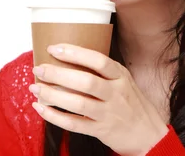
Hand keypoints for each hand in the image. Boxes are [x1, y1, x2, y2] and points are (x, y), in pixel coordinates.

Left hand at [29, 44, 168, 155]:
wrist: (149, 135)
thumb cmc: (131, 103)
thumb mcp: (124, 81)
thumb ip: (103, 71)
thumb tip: (69, 56)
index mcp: (121, 76)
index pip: (98, 60)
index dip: (75, 53)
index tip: (54, 48)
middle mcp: (116, 93)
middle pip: (85, 81)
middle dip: (58, 74)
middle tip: (39, 68)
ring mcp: (109, 113)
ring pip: (78, 103)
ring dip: (52, 95)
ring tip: (35, 88)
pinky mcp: (101, 131)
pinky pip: (74, 124)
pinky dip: (54, 116)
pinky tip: (41, 108)